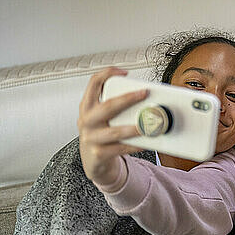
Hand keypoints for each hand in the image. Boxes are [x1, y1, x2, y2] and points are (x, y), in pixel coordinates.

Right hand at [78, 67, 146, 188]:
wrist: (94, 162)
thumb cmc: (103, 135)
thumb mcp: (103, 117)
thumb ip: (116, 106)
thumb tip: (145, 97)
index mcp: (87, 107)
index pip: (93, 83)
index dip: (108, 74)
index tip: (125, 72)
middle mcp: (87, 120)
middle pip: (107, 106)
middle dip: (128, 99)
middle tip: (144, 94)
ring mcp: (91, 138)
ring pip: (115, 131)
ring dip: (134, 127)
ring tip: (148, 125)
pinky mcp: (99, 154)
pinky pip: (121, 148)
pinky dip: (135, 145)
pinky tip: (145, 142)